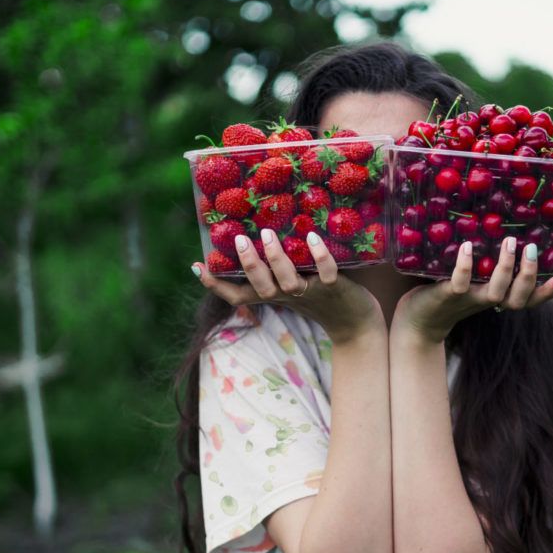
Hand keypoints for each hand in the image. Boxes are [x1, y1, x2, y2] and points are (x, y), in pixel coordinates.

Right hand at [192, 229, 384, 345]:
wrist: (355, 321)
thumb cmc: (319, 297)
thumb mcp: (291, 284)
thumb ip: (274, 267)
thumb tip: (257, 231)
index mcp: (272, 295)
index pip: (237, 295)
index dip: (216, 284)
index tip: (197, 265)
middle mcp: (286, 296)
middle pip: (260, 288)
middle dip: (248, 265)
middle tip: (239, 240)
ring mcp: (310, 293)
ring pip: (288, 281)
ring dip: (277, 258)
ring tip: (268, 234)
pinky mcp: (334, 288)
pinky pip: (326, 272)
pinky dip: (320, 255)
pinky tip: (312, 237)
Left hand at [391, 236, 552, 344]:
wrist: (417, 320)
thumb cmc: (448, 291)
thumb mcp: (471, 277)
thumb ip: (486, 261)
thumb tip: (501, 227)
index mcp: (497, 297)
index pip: (529, 299)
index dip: (548, 292)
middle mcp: (487, 301)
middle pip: (518, 298)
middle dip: (529, 275)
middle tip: (531, 249)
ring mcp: (468, 300)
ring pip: (495, 292)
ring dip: (505, 268)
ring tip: (509, 242)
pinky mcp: (447, 296)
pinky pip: (459, 284)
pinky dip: (465, 266)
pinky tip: (468, 247)